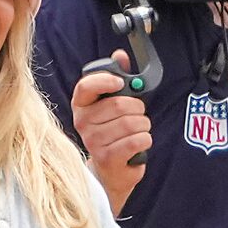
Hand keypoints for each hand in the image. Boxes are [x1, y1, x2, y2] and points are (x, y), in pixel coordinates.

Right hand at [71, 54, 152, 193]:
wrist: (110, 171)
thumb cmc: (113, 135)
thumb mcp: (112, 106)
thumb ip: (117, 79)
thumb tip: (120, 55)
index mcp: (81, 106)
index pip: (86, 86)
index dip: (106, 81)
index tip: (120, 83)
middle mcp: (83, 122)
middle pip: (120, 104)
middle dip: (138, 109)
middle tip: (138, 116)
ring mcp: (93, 141)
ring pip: (133, 123)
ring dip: (144, 126)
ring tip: (137, 132)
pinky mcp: (108, 157)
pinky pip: (138, 139)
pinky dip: (146, 140)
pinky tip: (139, 144)